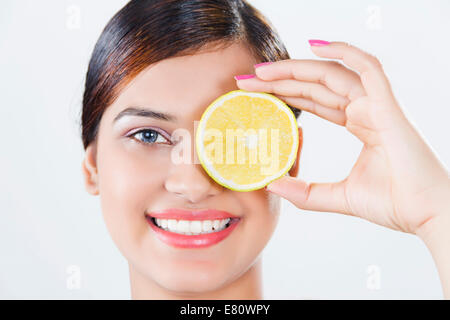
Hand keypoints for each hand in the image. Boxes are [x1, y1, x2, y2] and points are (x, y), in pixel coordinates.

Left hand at [235, 41, 449, 236]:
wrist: (427, 216)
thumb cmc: (394, 204)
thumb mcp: (338, 197)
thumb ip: (306, 192)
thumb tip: (272, 185)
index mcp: (358, 124)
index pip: (314, 101)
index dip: (285, 94)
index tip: (255, 94)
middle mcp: (365, 110)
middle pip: (316, 86)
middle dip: (280, 80)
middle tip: (247, 80)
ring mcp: (377, 105)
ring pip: (331, 75)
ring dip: (296, 69)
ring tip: (262, 71)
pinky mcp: (388, 107)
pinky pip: (366, 68)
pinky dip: (343, 52)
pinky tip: (313, 45)